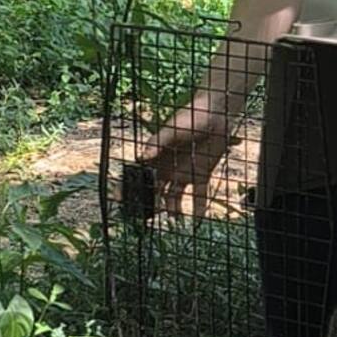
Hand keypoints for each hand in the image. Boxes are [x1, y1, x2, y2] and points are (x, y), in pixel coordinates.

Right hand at [139, 97, 231, 218]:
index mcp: (156, 157)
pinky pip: (199, 195)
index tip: (119, 201)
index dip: (128, 189)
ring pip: (174, 198)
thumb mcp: (172, 129)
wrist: (217, 113)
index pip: (139, 176)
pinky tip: (197, 221)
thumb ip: (157, 142)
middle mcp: (167, 168)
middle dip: (150, 206)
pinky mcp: (202, 174)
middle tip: (147, 221)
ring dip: (173, 211)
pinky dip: (198, 208)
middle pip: (155, 192)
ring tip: (173, 223)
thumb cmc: (191, 116)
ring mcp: (184, 173)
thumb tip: (142, 157)